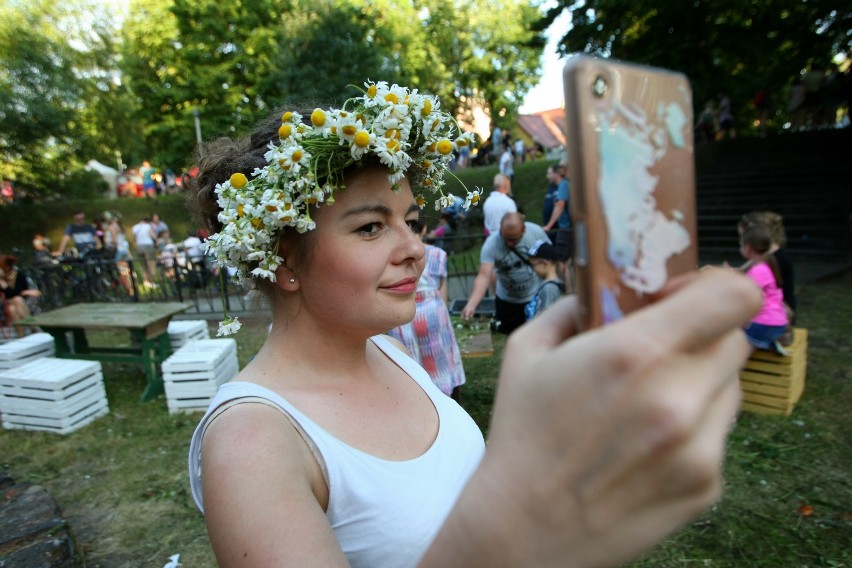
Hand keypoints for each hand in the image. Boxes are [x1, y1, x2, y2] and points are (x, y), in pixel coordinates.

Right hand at [426, 269, 760, 566]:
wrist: (525, 527)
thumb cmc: (521, 435)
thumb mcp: (527, 351)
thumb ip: (571, 307)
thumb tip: (601, 289)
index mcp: (634, 353)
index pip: (733, 295)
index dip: (713, 285)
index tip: (680, 297)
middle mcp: (678, 398)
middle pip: (735, 339)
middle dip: (702, 334)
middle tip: (663, 347)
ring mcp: (700, 447)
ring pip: (730, 387)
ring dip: (699, 380)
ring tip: (648, 400)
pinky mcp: (707, 485)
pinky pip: (718, 433)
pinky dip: (693, 427)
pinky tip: (647, 442)